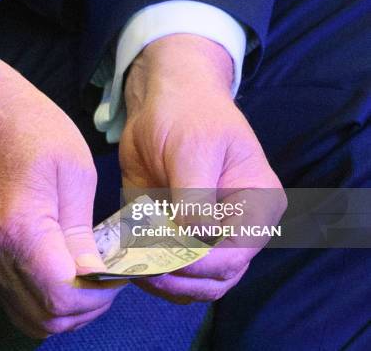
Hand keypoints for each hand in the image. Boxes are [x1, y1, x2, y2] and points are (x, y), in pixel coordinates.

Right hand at [0, 54, 124, 336]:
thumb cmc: (30, 129)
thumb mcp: (73, 172)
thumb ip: (82, 233)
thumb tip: (94, 276)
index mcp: (20, 230)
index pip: (62, 297)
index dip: (97, 296)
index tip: (115, 276)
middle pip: (45, 318)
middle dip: (85, 309)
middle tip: (106, 282)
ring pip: (28, 318)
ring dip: (64, 311)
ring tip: (86, 281)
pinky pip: (14, 301)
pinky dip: (42, 301)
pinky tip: (61, 275)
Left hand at [119, 34, 286, 303]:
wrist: (161, 101)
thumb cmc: (187, 114)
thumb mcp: (193, 149)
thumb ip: (195, 197)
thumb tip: (192, 238)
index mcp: (256, 205)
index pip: (235, 253)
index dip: (199, 264)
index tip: (163, 260)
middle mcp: (236, 227)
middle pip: (217, 278)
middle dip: (180, 279)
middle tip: (142, 269)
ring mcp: (205, 235)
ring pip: (193, 282)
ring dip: (163, 282)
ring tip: (133, 265)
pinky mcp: (176, 235)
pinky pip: (168, 268)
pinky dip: (149, 270)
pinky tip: (128, 258)